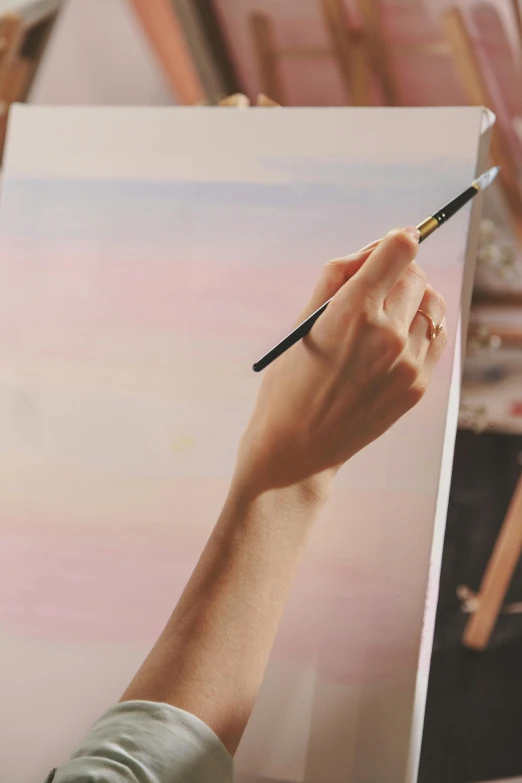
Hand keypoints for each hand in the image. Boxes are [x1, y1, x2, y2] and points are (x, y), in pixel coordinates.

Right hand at [234, 228, 446, 497]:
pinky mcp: (417, 386)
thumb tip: (375, 248)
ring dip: (412, 300)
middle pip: (416, 275)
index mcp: (352, 312)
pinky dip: (423, 326)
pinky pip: (436, 336)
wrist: (297, 448)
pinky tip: (398, 335)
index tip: (395, 242)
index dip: (397, 240)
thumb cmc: (289, 381)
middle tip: (376, 286)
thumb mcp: (303, 322)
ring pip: (431, 305)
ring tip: (386, 314)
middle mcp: (387, 335)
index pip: (400, 250)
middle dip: (399, 272)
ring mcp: (407, 364)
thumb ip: (338, 276)